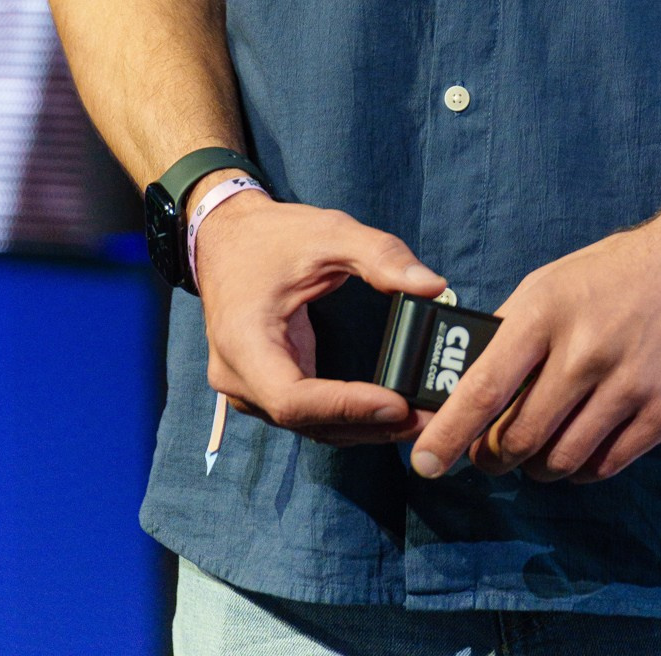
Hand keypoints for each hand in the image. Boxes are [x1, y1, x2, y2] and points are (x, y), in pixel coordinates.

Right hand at [193, 194, 444, 442]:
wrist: (226, 237)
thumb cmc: (272, 235)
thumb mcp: (329, 232)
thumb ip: (381, 257)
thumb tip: (434, 286)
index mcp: (243, 341)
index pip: (293, 399)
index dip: (346, 407)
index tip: (397, 403)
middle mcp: (238, 378)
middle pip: (307, 421)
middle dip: (368, 423)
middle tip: (427, 417)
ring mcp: (247, 390)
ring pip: (309, 426)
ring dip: (363, 427)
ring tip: (418, 419)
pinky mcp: (263, 388)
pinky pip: (307, 415)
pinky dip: (346, 416)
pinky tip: (386, 410)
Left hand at [410, 207, 660, 485]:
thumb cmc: (615, 273)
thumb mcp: (551, 283)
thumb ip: (510, 332)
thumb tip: (463, 387)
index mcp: (546, 311)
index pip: (483, 388)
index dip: (448, 435)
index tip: (425, 464)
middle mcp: (585, 349)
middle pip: (519, 438)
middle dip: (494, 457)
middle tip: (490, 456)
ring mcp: (629, 383)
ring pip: (560, 461)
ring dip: (538, 467)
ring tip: (537, 452)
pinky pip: (605, 466)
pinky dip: (582, 468)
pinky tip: (579, 447)